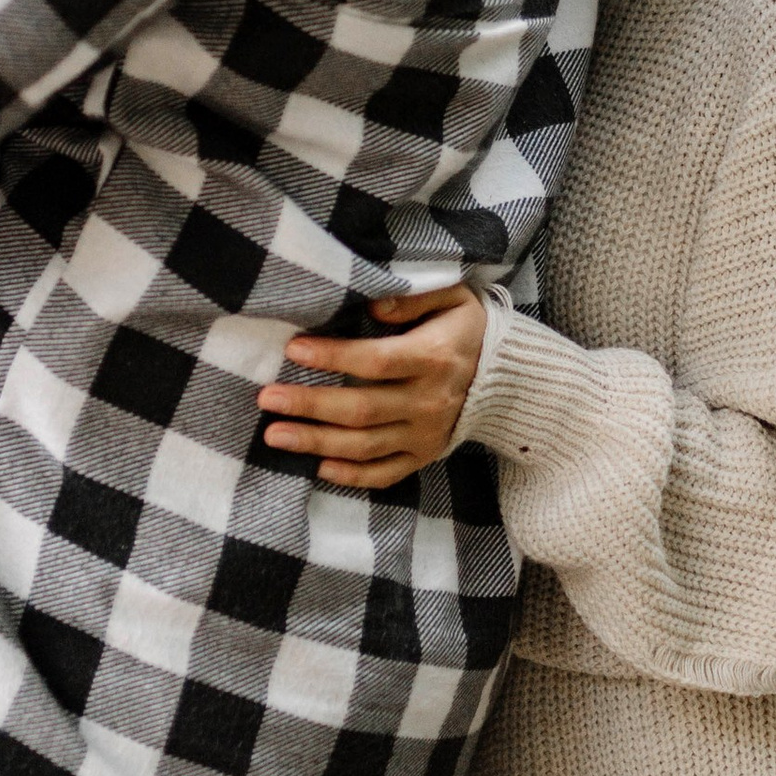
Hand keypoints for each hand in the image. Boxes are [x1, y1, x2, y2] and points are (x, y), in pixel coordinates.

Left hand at [256, 283, 487, 489]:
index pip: (376, 362)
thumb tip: (372, 308)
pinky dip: (352, 476)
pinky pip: (385, 474)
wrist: (508, 379)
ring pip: (365, 446)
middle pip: (362, 409)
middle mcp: (429, 401)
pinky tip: (318, 468)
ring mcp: (425, 434)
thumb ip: (413, 298)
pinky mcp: (424, 455)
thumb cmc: (467, 330)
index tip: (293, 350)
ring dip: (317, 443)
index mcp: (433, 358)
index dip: (333, 357)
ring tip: (275, 435)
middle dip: (310, 405)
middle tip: (267, 399)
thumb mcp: (453, 298)